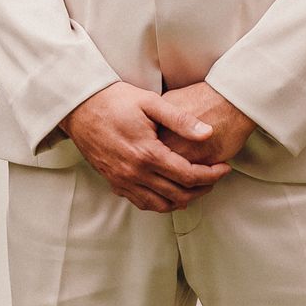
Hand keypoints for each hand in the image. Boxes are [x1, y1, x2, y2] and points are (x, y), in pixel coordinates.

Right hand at [62, 81, 233, 212]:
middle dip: (203, 188)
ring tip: (197, 187)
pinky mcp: (114, 182)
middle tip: (215, 177)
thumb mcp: (150, 101)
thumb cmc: (115, 100)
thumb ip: (180, 119)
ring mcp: (123, 180)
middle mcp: (135, 172)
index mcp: (147, 153)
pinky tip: (170, 192)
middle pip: (179, 194)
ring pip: (161, 205)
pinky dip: (161, 203)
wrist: (80, 107)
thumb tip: (208, 133)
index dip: (212, 174)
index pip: (189, 175)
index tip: (225, 168)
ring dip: (183, 200)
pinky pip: (142, 203)